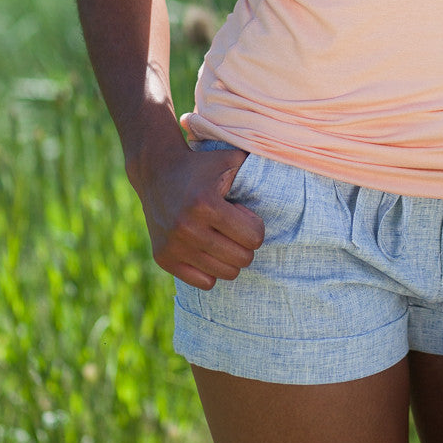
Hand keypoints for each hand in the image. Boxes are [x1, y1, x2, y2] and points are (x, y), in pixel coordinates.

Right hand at [131, 138, 264, 290]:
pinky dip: (211, 269)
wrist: (156, 172)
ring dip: (230, 258)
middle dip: (245, 244)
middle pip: (242, 259)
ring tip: (221, 237)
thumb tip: (285, 175)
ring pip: (225, 274)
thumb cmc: (202, 166)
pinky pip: (204, 282)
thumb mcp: (230, 159)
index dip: (254, 226)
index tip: (242, 214)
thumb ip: (258, 167)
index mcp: (205, 204)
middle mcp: (187, 228)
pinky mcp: (163, 258)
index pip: (254, 237)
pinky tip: (206, 249)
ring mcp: (173, 246)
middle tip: (233, 228)